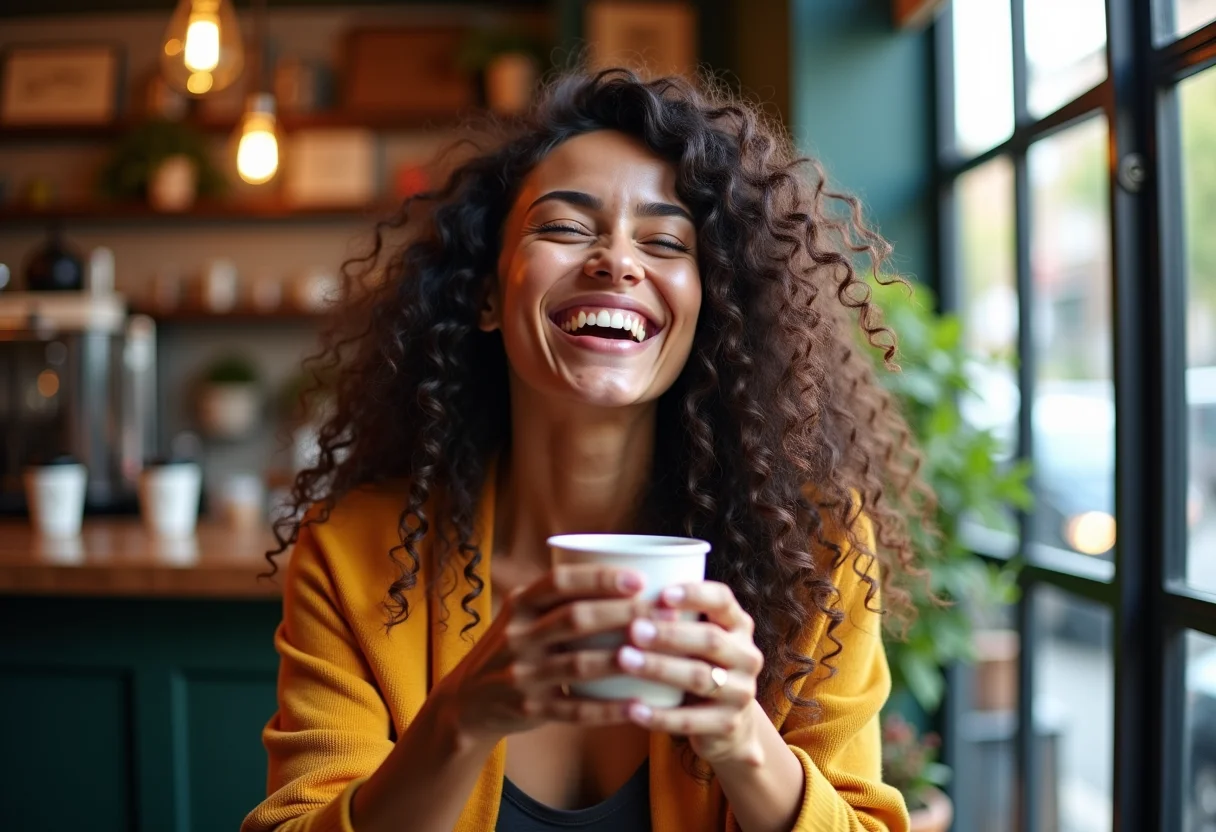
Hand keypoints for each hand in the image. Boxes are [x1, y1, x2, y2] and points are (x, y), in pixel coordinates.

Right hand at [434, 564, 653, 744]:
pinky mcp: (531, 710)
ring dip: (621, 659)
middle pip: (575, 619)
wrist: (466, 702)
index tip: (638, 578)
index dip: (599, 578)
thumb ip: (558, 596)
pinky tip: (638, 706)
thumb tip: (625, 571)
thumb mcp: (520, 614)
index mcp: (518, 605)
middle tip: (660, 612)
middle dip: (622, 613)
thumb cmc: (511, 648)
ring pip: (578, 665)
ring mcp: (523, 675)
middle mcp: (517, 637)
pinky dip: (608, 709)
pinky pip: (575, 710)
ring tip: (657, 653)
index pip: (558, 581)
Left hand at [616, 581, 765, 764]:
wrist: (725, 726)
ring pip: (699, 678)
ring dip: (659, 668)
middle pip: (710, 640)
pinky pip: (690, 720)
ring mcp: (741, 692)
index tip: (662, 593)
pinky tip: (631, 708)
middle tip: (633, 629)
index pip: (723, 600)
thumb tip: (623, 588)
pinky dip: (659, 715)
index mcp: (738, 626)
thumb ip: (673, 617)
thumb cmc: (696, 665)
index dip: (695, 594)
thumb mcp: (695, 638)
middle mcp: (746, 656)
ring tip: (624, 660)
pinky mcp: (728, 725)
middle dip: (670, 634)